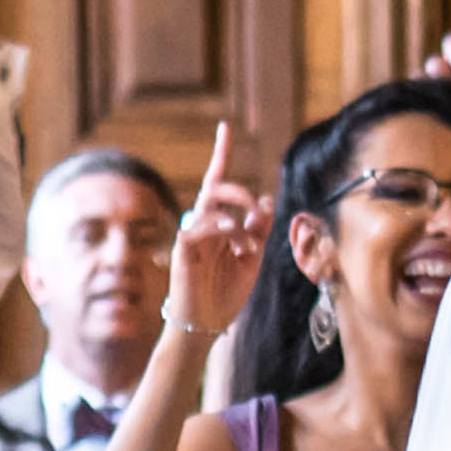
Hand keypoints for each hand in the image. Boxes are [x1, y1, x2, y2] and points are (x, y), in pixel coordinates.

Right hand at [163, 120, 272, 338]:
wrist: (207, 323)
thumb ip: (259, 230)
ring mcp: (191, 234)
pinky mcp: (183, 248)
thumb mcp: (252, 258)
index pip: (220, 182)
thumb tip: (267, 199)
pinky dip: (222, 228)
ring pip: (212, 206)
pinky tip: (234, 244)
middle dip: (241, 193)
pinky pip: (200, 225)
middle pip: (218, 188)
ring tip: (246, 248)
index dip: (222, 154)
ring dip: (237, 222)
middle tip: (258, 214)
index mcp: (220, 223)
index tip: (225, 127)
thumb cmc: (226, 292)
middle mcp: (203, 223)